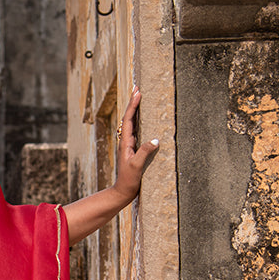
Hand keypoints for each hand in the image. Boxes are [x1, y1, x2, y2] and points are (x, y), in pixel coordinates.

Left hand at [114, 87, 159, 203]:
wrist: (123, 191)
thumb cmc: (128, 180)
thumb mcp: (136, 166)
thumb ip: (144, 152)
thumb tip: (155, 139)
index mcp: (126, 142)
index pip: (129, 119)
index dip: (133, 105)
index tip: (138, 92)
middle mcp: (126, 141)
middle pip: (129, 117)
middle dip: (133, 102)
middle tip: (138, 88)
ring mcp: (130, 145)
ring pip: (132, 123)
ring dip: (136, 110)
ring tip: (140, 97)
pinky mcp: (134, 150)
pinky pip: (137, 131)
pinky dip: (140, 121)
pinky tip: (145, 119)